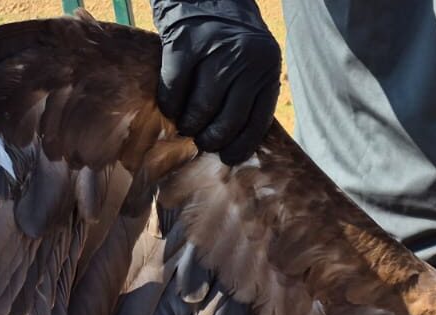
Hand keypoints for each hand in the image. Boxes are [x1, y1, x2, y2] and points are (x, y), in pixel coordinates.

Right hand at [151, 0, 280, 164]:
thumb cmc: (228, 36)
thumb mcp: (252, 61)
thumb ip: (248, 91)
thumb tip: (232, 140)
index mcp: (266, 70)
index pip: (257, 121)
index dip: (241, 145)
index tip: (227, 158)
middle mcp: (245, 62)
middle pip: (228, 120)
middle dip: (212, 138)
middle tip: (201, 142)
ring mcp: (215, 52)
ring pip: (200, 108)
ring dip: (190, 124)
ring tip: (185, 126)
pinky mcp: (184, 44)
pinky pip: (174, 89)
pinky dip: (169, 104)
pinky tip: (169, 108)